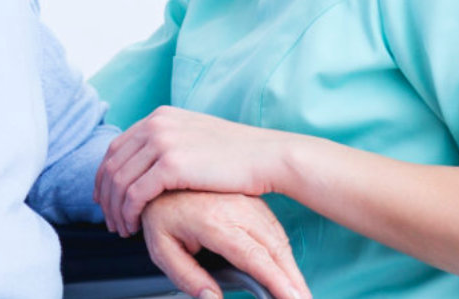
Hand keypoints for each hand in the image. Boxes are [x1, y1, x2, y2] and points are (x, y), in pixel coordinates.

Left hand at [96, 106, 294, 235]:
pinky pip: (135, 194)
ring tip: (122, 229)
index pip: (117, 147)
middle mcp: (156, 124)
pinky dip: (129, 213)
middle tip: (110, 220)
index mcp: (159, 117)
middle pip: (112, 165)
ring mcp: (162, 142)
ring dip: (116, 209)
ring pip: (120, 182)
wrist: (267, 157)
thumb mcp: (196, 137)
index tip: (104, 198)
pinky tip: (134, 226)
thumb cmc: (238, 155)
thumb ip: (171, 142)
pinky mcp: (171, 165)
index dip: (105, 176)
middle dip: (106, 197)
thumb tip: (152, 160)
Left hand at [141, 191, 309, 298]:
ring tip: (298, 292)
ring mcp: (248, 203)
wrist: (162, 171)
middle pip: (275, 250)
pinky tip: (286, 269)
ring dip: (292, 268)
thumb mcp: (161, 246)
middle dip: (293, 281)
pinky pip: (275, 229)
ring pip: (279, 240)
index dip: (277, 281)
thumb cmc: (160, 210)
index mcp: (213, 222)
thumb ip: (186, 276)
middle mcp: (236, 210)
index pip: (253, 257)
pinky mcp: (253, 201)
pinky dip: (284, 252)